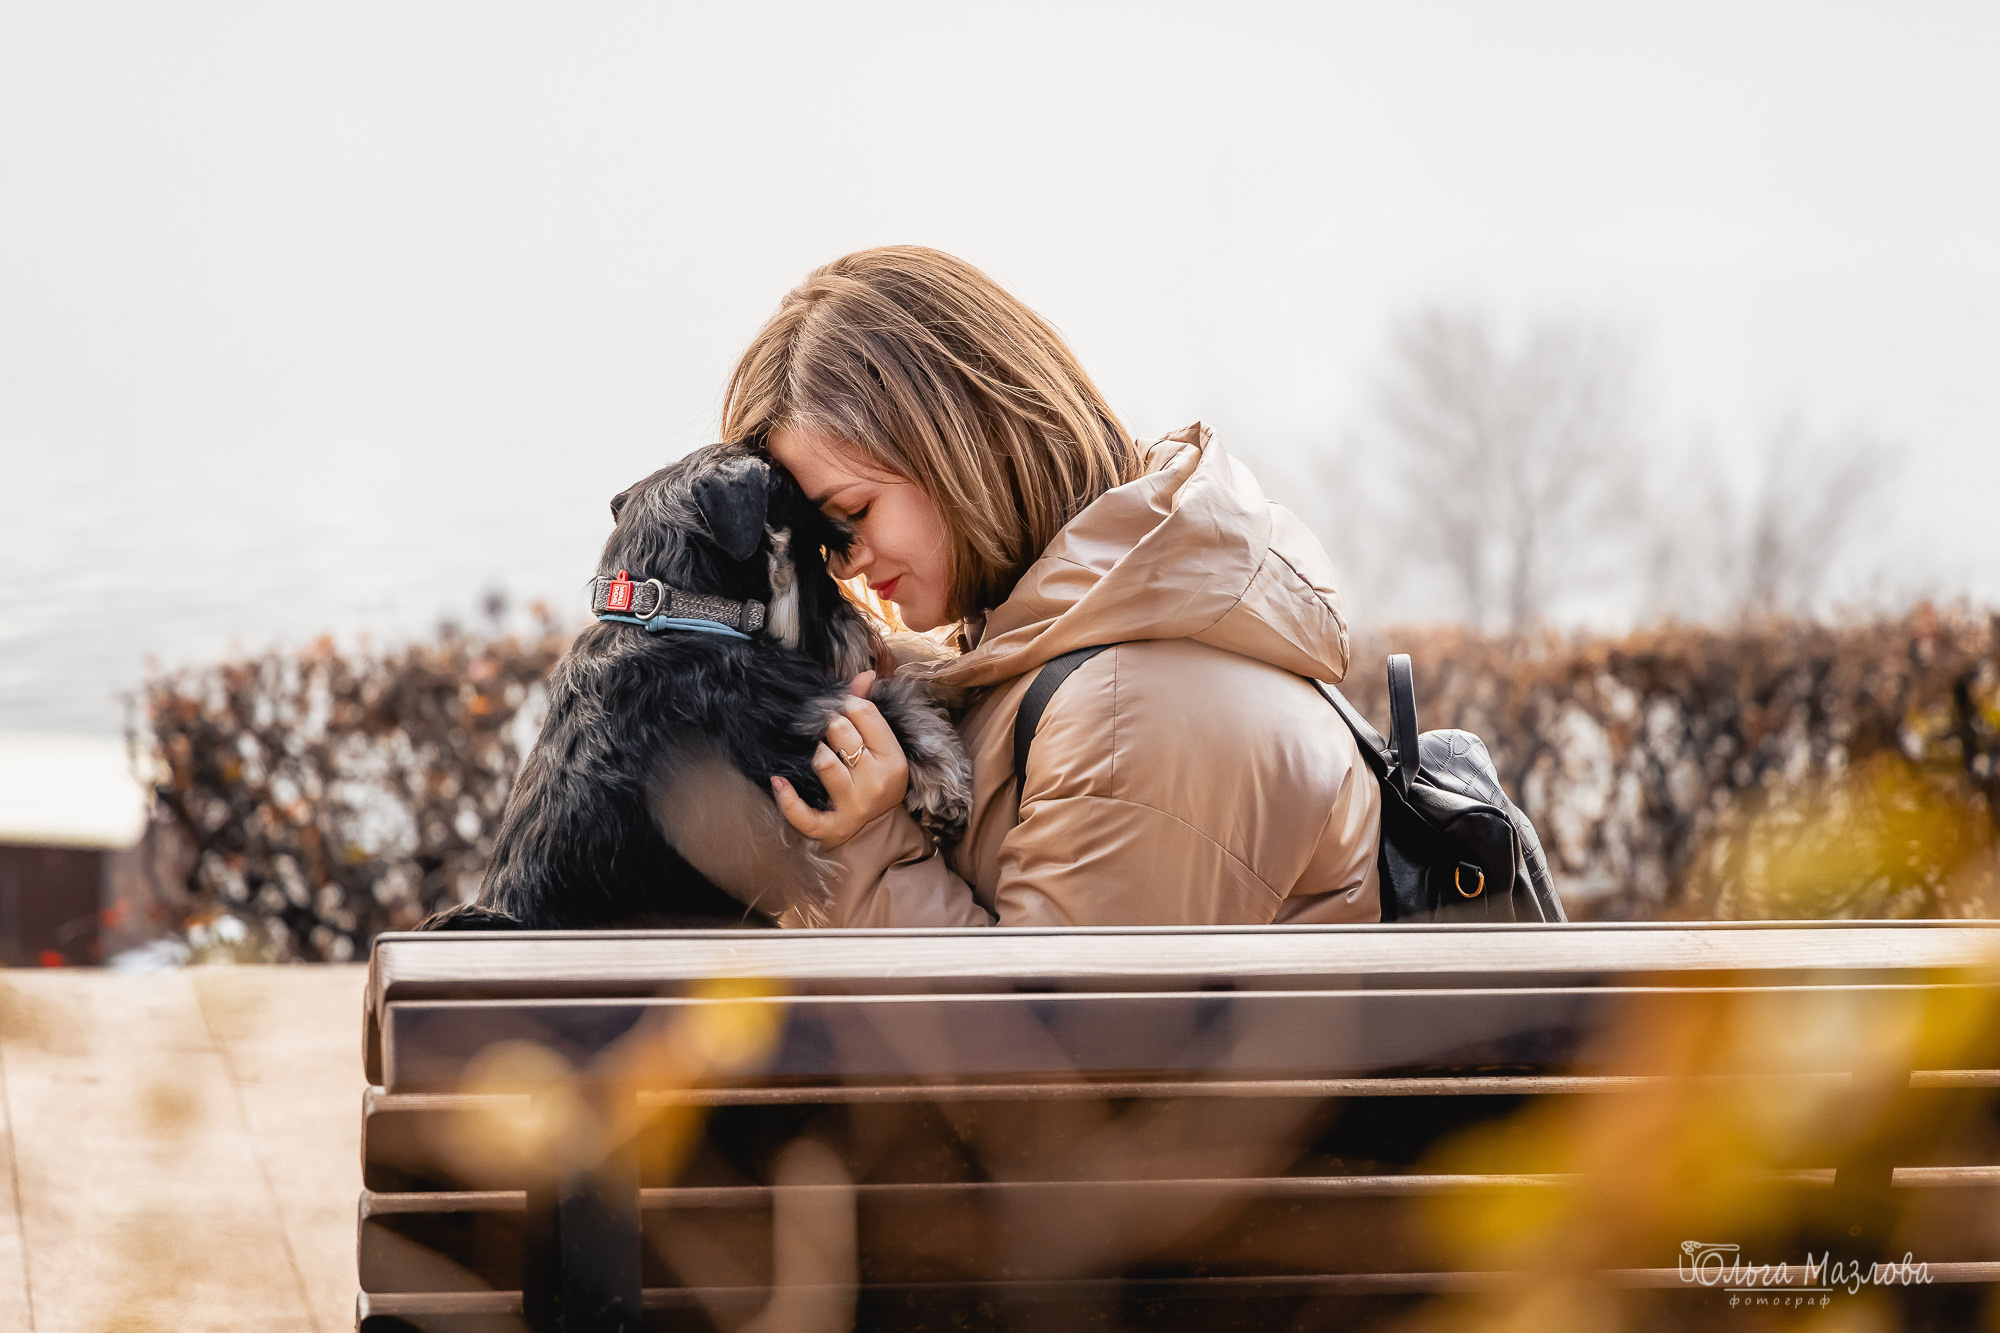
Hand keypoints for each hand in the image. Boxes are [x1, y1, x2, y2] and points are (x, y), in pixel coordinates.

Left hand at [771, 672, 908, 846]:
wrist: (876, 832)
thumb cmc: (876, 780)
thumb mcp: (881, 748)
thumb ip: (869, 711)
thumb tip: (865, 675)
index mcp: (892, 759)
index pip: (864, 713)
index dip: (846, 704)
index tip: (840, 711)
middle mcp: (875, 782)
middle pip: (841, 732)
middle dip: (829, 725)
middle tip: (827, 732)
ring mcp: (852, 806)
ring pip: (823, 762)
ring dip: (814, 752)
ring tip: (815, 753)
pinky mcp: (829, 828)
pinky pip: (801, 811)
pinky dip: (787, 797)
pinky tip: (779, 780)